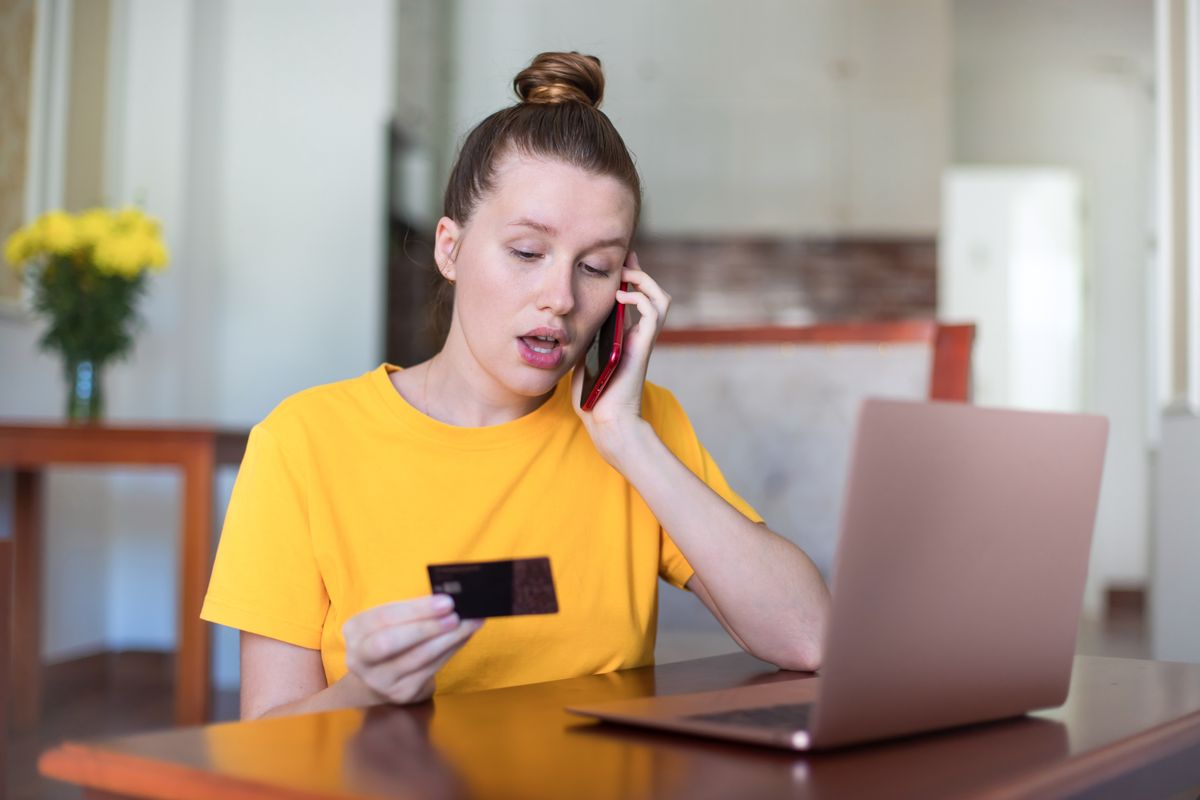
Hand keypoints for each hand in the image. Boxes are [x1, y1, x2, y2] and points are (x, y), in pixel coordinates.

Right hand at [341, 595, 482, 705]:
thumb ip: (415, 610)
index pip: (384, 617)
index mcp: (355, 630)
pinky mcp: (400, 693)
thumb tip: (452, 599)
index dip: (417, 609)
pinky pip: (430, 669)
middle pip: (390, 642)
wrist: (383, 675)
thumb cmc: (393, 636)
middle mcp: (360, 658)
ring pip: (417, 658)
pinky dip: (450, 651)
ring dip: (448, 639)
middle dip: (427, 627)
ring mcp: (379, 680)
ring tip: (469, 624)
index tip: (446, 601)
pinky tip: (463, 638)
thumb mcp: (392, 620)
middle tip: (456, 616)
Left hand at [571, 250, 670, 459]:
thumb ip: (580, 342)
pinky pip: (654, 312)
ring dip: (645, 281)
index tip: (619, 262)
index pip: (635, 300)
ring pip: (661, 299)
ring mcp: (643, 341)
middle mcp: (638, 336)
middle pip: (653, 294)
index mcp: (625, 338)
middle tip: (625, 262)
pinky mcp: (643, 346)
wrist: (606, 422)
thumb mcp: (580, 360)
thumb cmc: (593, 399)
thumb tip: (564, 326)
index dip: (630, 278)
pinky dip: (641, 298)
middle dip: (640, 273)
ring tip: (626, 276)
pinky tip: (622, 296)